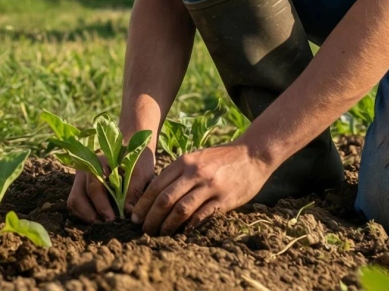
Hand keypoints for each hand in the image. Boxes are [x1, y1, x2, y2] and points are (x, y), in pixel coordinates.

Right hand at [66, 146, 156, 223]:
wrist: (132, 148)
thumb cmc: (138, 160)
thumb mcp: (141, 171)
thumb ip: (135, 190)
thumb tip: (128, 212)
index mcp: (99, 163)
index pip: (94, 187)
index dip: (101, 206)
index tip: (111, 219)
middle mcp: (85, 170)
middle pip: (78, 197)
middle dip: (91, 215)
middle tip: (107, 226)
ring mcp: (81, 178)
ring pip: (74, 201)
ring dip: (86, 216)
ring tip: (103, 224)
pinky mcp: (80, 186)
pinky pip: (75, 203)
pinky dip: (84, 214)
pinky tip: (99, 219)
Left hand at [132, 143, 271, 234]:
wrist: (253, 154)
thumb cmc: (221, 158)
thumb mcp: (196, 158)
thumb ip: (178, 173)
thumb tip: (156, 194)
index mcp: (184, 162)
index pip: (156, 186)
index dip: (143, 204)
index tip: (135, 217)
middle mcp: (194, 173)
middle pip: (165, 199)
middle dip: (151, 217)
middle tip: (144, 230)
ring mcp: (210, 186)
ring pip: (181, 209)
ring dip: (167, 225)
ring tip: (160, 234)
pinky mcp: (224, 199)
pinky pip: (202, 215)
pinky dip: (189, 226)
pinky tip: (182, 233)